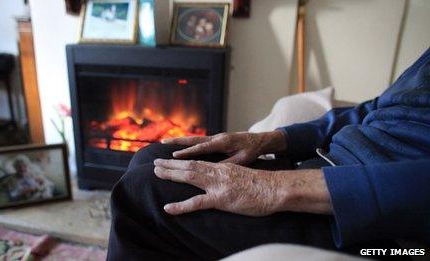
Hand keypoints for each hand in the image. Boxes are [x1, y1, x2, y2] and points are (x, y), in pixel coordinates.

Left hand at [153, 159, 283, 215]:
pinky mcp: (222, 199)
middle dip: (171, 164)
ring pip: (190, 176)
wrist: (275, 189)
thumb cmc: (263, 185)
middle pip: (190, 165)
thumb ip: (229, 176)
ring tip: (156, 172)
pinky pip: (197, 203)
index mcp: (223, 167)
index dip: (182, 160)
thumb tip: (220, 180)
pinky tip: (168, 207)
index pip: (198, 161)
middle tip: (155, 162)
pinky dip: (181, 206)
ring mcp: (218, 184)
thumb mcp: (242, 176)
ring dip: (171, 173)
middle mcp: (218, 172)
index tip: (169, 158)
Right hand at [161, 131, 286, 164]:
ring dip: (179, 141)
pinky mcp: (216, 139)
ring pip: (194, 139)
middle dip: (177, 142)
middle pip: (193, 140)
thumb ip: (229, 163)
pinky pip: (198, 141)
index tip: (174, 155)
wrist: (260, 140)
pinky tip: (178, 147)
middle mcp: (217, 137)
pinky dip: (187, 143)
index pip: (202, 148)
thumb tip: (214, 169)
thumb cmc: (252, 150)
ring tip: (164, 143)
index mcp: (223, 142)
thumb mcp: (243, 159)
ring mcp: (215, 137)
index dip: (188, 152)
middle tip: (161, 143)